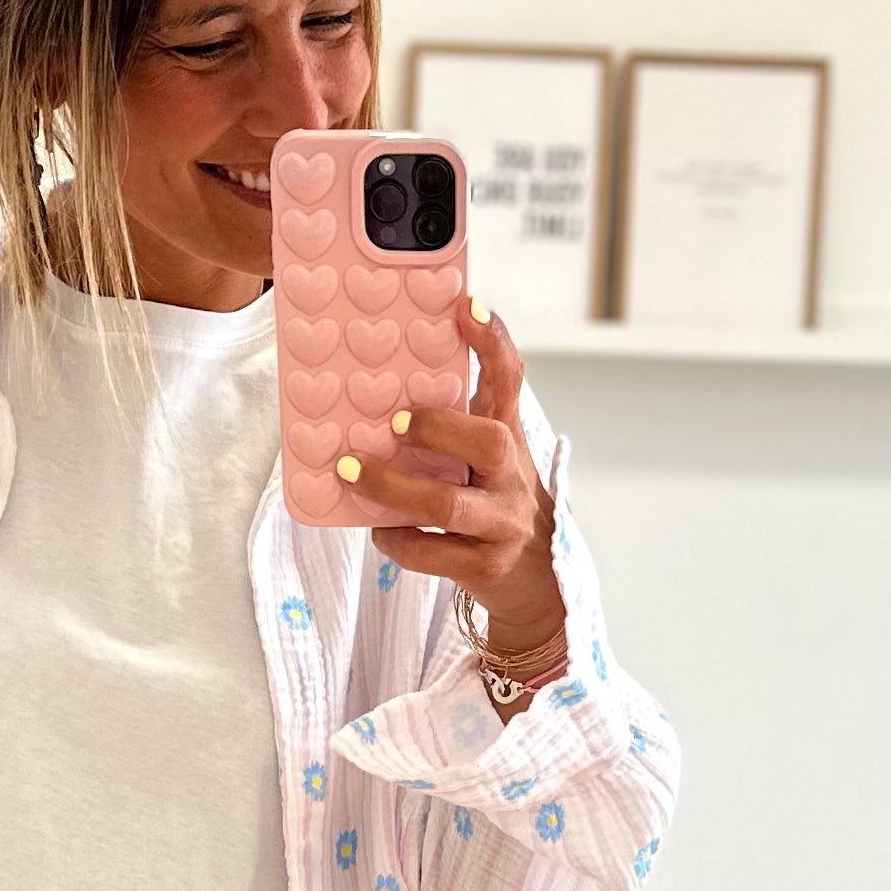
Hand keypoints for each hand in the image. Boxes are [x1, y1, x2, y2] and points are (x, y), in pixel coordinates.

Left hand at [323, 294, 566, 668]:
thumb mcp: (489, 463)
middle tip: (393, 423)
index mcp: (510, 442)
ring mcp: (502, 525)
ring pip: (449, 504)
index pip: (511, 382)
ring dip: (393, 487)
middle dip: (438, 428)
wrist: (538, 584)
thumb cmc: (497, 509)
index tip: (466, 305)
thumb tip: (381, 394)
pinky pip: (431, 552)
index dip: (492, 342)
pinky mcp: (485, 568)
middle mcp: (513, 480)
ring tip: (353, 473)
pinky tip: (380, 530)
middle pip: (490, 443)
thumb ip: (454, 429)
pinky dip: (397, 539)